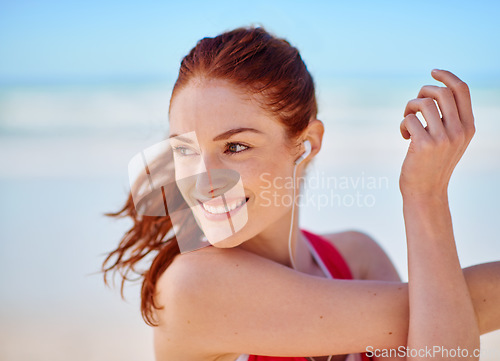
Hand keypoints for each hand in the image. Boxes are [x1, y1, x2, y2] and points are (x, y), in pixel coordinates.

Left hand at [399, 69, 474, 198]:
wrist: (426, 192)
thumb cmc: (433, 163)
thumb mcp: (450, 140)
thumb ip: (450, 119)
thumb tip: (434, 91)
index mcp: (468, 127)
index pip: (462, 90)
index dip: (447, 76)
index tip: (433, 71)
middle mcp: (459, 131)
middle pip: (441, 92)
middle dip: (422, 92)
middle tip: (414, 106)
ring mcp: (443, 138)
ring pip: (423, 103)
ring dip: (409, 108)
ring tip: (407, 121)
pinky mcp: (424, 145)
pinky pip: (409, 119)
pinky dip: (403, 124)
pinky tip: (405, 136)